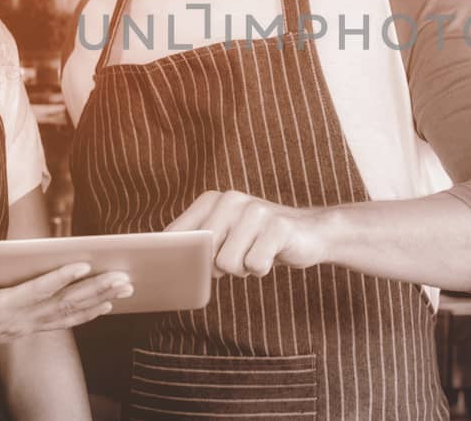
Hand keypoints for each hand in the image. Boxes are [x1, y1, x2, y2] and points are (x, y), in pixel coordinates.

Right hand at [0, 263, 130, 371]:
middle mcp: (19, 320)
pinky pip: (64, 322)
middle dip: (95, 289)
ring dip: (100, 300)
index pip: (35, 291)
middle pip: (64, 303)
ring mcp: (26, 327)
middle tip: (123, 277)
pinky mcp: (28, 329)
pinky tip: (106, 306)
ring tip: (126, 287)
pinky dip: (88, 313)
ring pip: (70, 313)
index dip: (59, 279)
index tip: (82, 265)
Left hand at [166, 191, 331, 278]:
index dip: (178, 259)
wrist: (308, 232)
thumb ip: (193, 243)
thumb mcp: (221, 235)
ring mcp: (255, 211)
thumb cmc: (256, 239)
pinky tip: (271, 253)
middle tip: (238, 254)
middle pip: (203, 255)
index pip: (176, 236)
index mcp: (211, 200)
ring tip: (255, 252)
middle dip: (219, 266)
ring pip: (227, 264)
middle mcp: (230, 199)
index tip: (179, 270)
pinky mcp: (278, 226)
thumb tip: (162, 264)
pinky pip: (255, 265)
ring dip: (243, 268)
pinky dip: (262, 268)